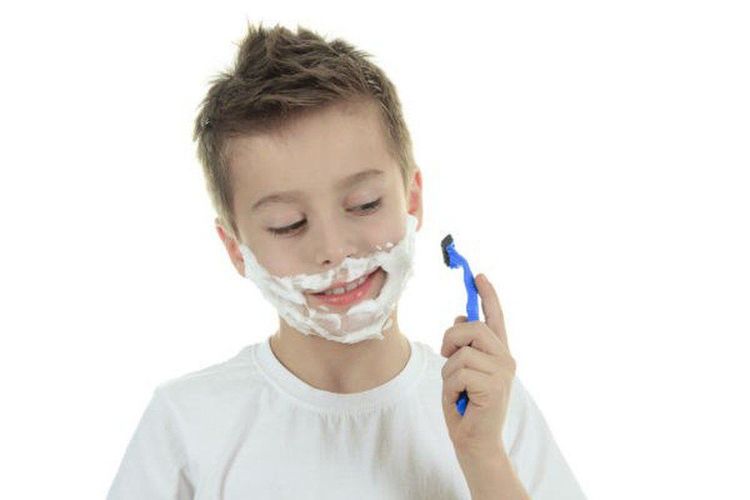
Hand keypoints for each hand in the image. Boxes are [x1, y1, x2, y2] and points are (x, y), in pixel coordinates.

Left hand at [441, 273, 515, 457]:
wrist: (476, 442)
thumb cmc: (467, 406)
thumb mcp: (461, 371)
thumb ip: (464, 346)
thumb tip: (460, 318)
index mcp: (498, 352)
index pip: (495, 317)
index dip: (487, 294)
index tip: (478, 275)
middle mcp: (505, 358)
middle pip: (473, 328)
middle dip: (450, 340)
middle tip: (446, 357)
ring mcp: (502, 372)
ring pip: (461, 352)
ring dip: (448, 373)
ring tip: (459, 391)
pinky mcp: (494, 386)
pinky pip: (458, 372)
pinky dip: (451, 387)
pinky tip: (461, 401)